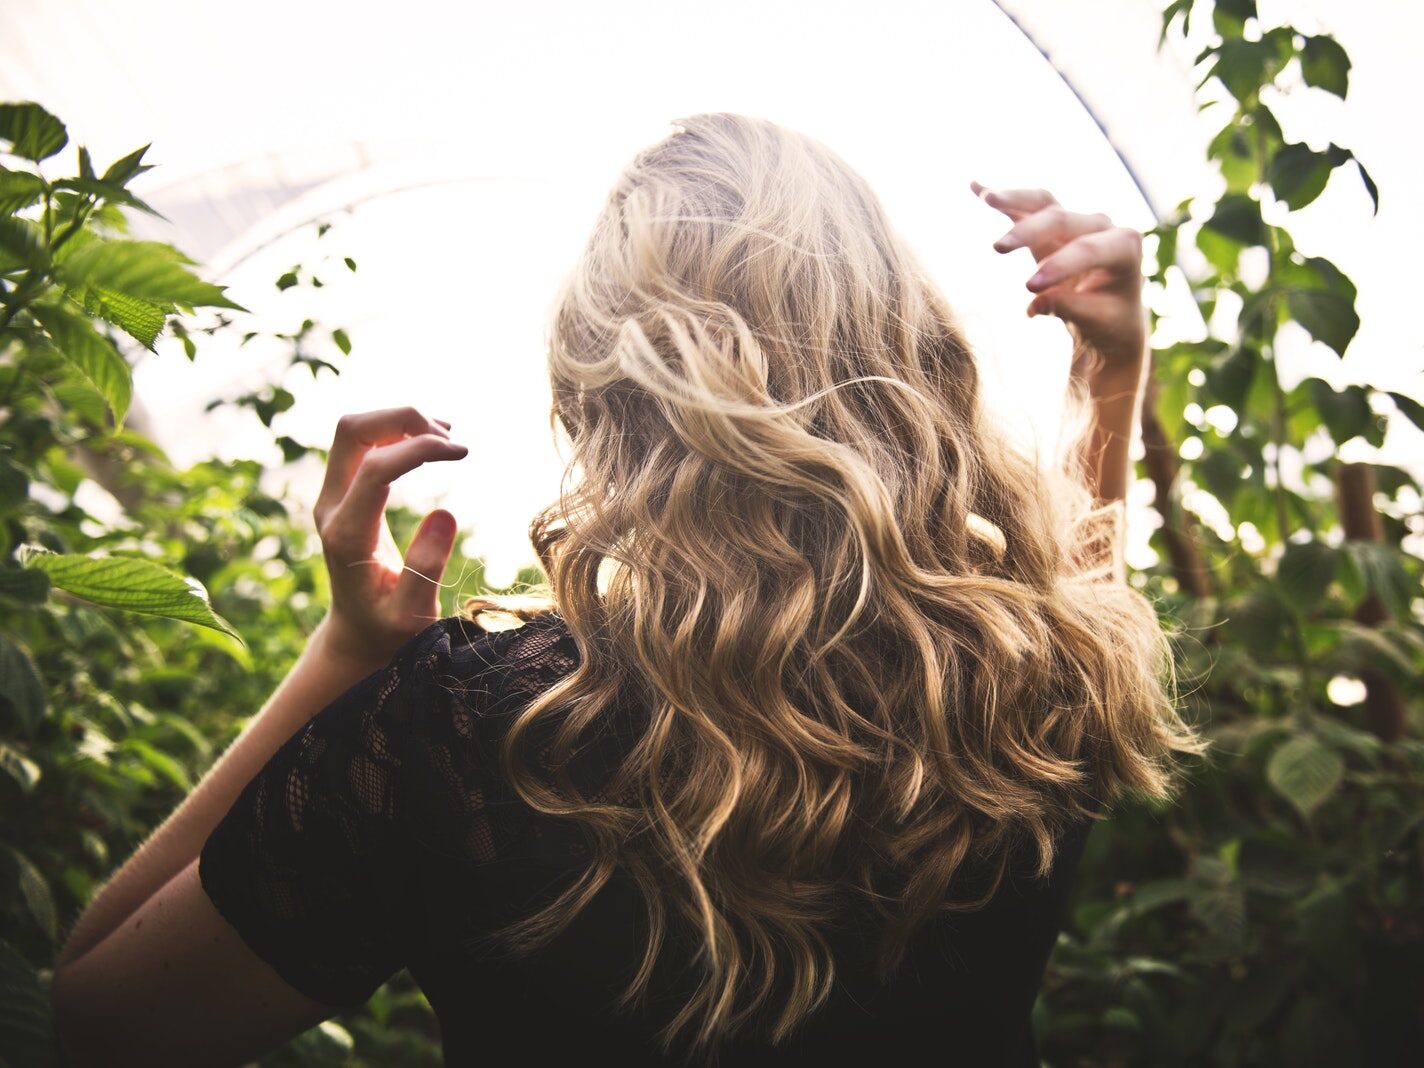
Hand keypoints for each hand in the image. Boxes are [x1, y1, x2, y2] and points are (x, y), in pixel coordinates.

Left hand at [312, 407, 468, 669]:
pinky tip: (431, 442)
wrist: (356, 633)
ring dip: (399, 422)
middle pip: (352, 431)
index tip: (462, 452)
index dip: (419, 448)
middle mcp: (331, 508)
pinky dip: (396, 431)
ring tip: (447, 439)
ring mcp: (332, 497)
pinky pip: (362, 444)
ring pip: (355, 430)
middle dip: (402, 419)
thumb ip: (426, 568)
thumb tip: (445, 513)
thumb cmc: (388, 629)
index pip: (375, 467)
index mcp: (347, 536)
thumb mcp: (412, 614)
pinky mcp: (343, 493)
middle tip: (450, 438)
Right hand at [970, 181, 1147, 374]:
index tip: (1028, 288)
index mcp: (1124, 247)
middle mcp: (1102, 226)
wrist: (1110, 314)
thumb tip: (1035, 303)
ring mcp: (1076, 221)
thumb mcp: (1097, 321)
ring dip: (1015, 198)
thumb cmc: (1108, 319)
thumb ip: (1070, 308)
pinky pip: (1028, 207)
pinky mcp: (1053, 224)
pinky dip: (1005, 199)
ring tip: (988, 199)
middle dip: (1029, 231)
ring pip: (1044, 203)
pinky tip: (976, 187)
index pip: (1088, 249)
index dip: (1058, 264)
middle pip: (1061, 220)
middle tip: (998, 248)